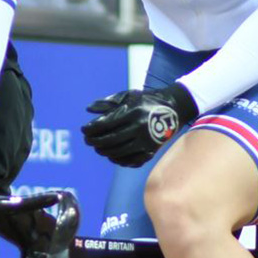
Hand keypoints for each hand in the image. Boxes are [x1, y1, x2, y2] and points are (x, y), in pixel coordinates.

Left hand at [82, 85, 197, 167]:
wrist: (174, 109)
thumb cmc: (147, 101)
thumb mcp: (128, 96)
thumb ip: (108, 102)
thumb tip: (88, 109)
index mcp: (132, 112)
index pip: (106, 124)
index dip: (92, 129)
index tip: (84, 130)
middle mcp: (139, 128)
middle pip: (110, 140)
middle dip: (95, 141)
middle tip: (87, 141)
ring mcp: (146, 142)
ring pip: (119, 152)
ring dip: (104, 151)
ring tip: (98, 148)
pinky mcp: (152, 151)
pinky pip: (131, 160)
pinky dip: (119, 160)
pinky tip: (111, 155)